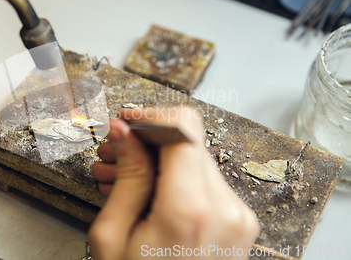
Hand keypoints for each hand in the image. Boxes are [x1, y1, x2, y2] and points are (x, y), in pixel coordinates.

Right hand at [89, 106, 259, 258]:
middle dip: (147, 141)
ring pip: (194, 160)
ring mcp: (238, 216)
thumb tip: (125, 131)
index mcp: (191, 209)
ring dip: (158, 162)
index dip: (150, 117)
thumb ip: (127, 175)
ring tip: (122, 180)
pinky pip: (204, 183)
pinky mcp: (239, 222)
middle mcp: (225, 207)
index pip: (183, 127)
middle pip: (187, 141)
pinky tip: (146, 196)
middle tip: (113, 155)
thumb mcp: (113, 236)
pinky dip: (173, 180)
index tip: (125, 122)